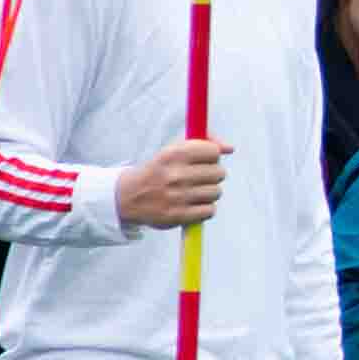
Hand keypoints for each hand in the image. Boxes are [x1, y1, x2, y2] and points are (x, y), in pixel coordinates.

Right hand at [118, 139, 233, 228]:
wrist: (128, 197)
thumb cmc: (159, 171)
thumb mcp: (173, 150)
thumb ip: (203, 144)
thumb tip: (230, 148)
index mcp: (173, 154)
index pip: (213, 151)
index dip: (212, 156)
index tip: (203, 160)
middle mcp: (175, 174)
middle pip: (219, 172)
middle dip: (212, 175)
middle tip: (198, 178)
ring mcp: (177, 196)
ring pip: (217, 192)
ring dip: (209, 193)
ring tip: (194, 192)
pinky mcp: (178, 216)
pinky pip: (210, 210)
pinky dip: (205, 208)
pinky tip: (193, 204)